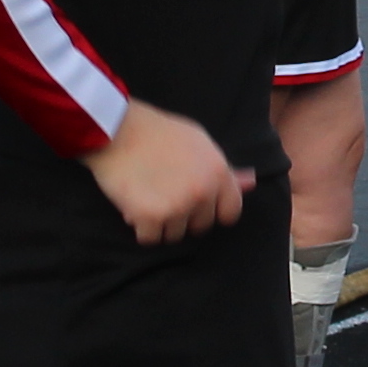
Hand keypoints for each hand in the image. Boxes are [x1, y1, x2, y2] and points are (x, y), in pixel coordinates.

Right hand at [84, 100, 255, 245]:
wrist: (117, 128)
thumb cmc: (158, 133)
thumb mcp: (198, 141)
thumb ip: (223, 168)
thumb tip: (250, 183)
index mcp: (218, 172)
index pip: (230, 212)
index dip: (212, 210)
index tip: (195, 203)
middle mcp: (203, 191)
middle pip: (200, 226)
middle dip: (183, 216)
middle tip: (163, 192)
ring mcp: (177, 205)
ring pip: (174, 234)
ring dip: (160, 222)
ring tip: (147, 195)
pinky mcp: (150, 216)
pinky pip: (149, 238)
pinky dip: (140, 226)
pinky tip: (133, 204)